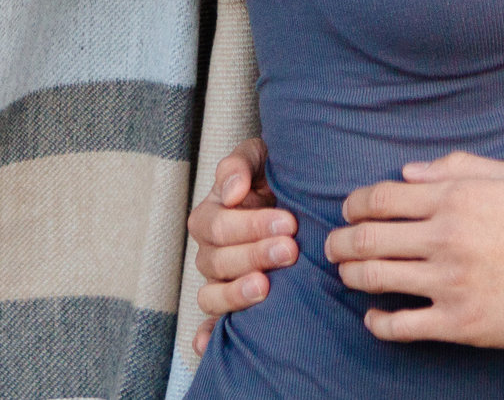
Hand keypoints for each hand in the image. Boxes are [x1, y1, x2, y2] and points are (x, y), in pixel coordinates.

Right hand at [187, 138, 296, 354]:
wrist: (297, 200)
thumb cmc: (275, 176)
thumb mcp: (259, 157)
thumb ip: (240, 165)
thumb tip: (231, 192)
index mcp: (211, 215)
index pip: (217, 226)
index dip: (250, 226)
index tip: (288, 223)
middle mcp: (210, 251)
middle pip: (217, 261)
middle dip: (255, 255)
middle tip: (289, 250)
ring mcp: (218, 281)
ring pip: (212, 295)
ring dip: (236, 294)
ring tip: (266, 287)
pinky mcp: (231, 304)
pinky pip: (210, 325)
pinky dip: (206, 336)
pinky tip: (207, 346)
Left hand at [328, 152, 503, 346]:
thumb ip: (456, 167)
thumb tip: (408, 173)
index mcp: (454, 198)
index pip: (380, 199)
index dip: (354, 205)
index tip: (349, 211)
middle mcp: (443, 238)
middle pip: (368, 239)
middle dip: (341, 243)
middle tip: (333, 247)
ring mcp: (448, 282)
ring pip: (376, 279)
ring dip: (351, 276)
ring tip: (347, 276)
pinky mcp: (458, 322)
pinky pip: (402, 326)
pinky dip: (378, 322)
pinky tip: (373, 317)